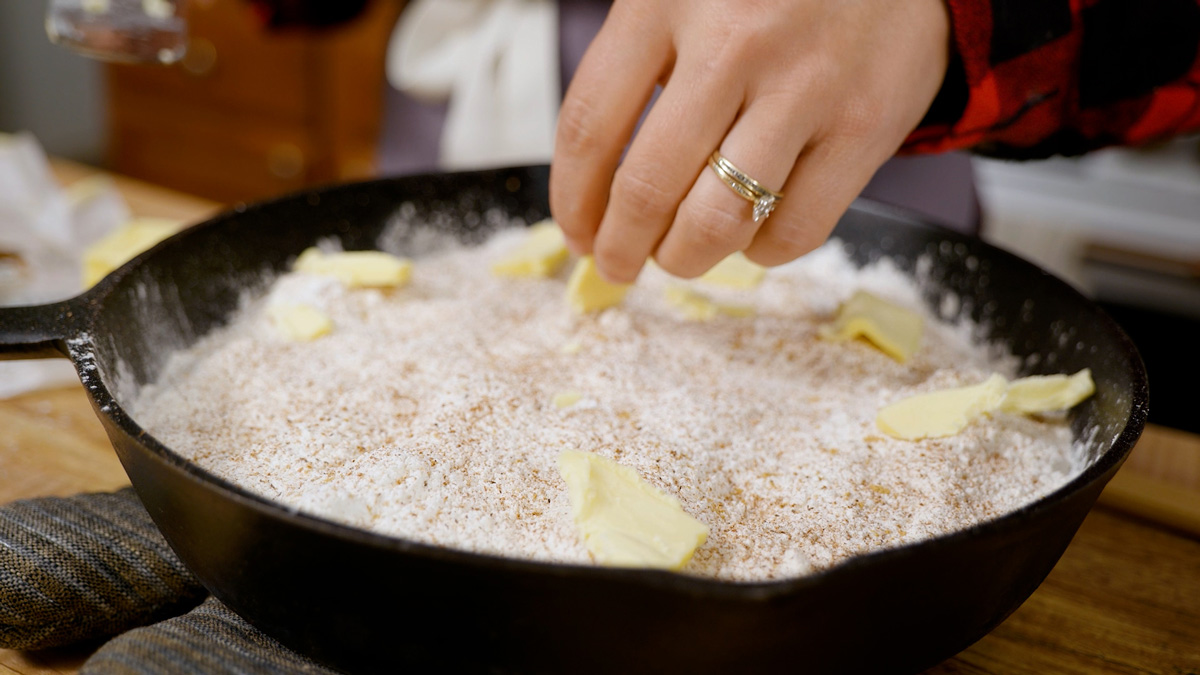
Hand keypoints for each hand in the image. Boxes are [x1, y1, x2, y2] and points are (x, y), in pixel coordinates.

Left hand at [550, 0, 950, 281]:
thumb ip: (637, 66)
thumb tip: (593, 187)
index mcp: (665, 0)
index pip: (589, 127)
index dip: (573, 199)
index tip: (577, 231)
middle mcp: (733, 43)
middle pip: (648, 188)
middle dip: (621, 247)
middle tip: (617, 263)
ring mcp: (803, 87)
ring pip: (718, 222)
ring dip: (684, 258)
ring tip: (679, 253)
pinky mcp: (864, 127)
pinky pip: (794, 230)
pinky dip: (760, 251)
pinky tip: (750, 232)